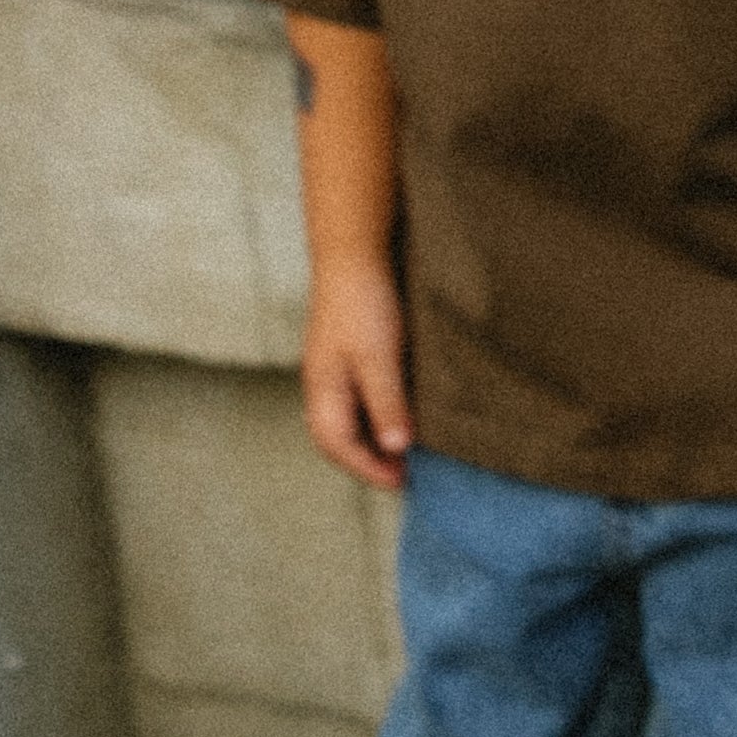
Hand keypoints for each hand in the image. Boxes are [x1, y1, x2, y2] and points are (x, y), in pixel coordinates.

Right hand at [301, 261, 412, 490]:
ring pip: (353, 421)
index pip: (336, 445)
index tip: (403, 483)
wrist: (355, 253)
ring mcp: (338, 373)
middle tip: (411, 476)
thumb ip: (387, 403)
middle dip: (371, 462)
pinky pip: (363, 402)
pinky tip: (409, 419)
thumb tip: (397, 448)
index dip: (368, 470)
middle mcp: (326, 386)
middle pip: (341, 439)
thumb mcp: (379, 358)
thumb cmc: (363, 303)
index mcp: (323, 390)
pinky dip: (383, 418)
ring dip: (378, 442)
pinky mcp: (354, 360)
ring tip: (413, 455)